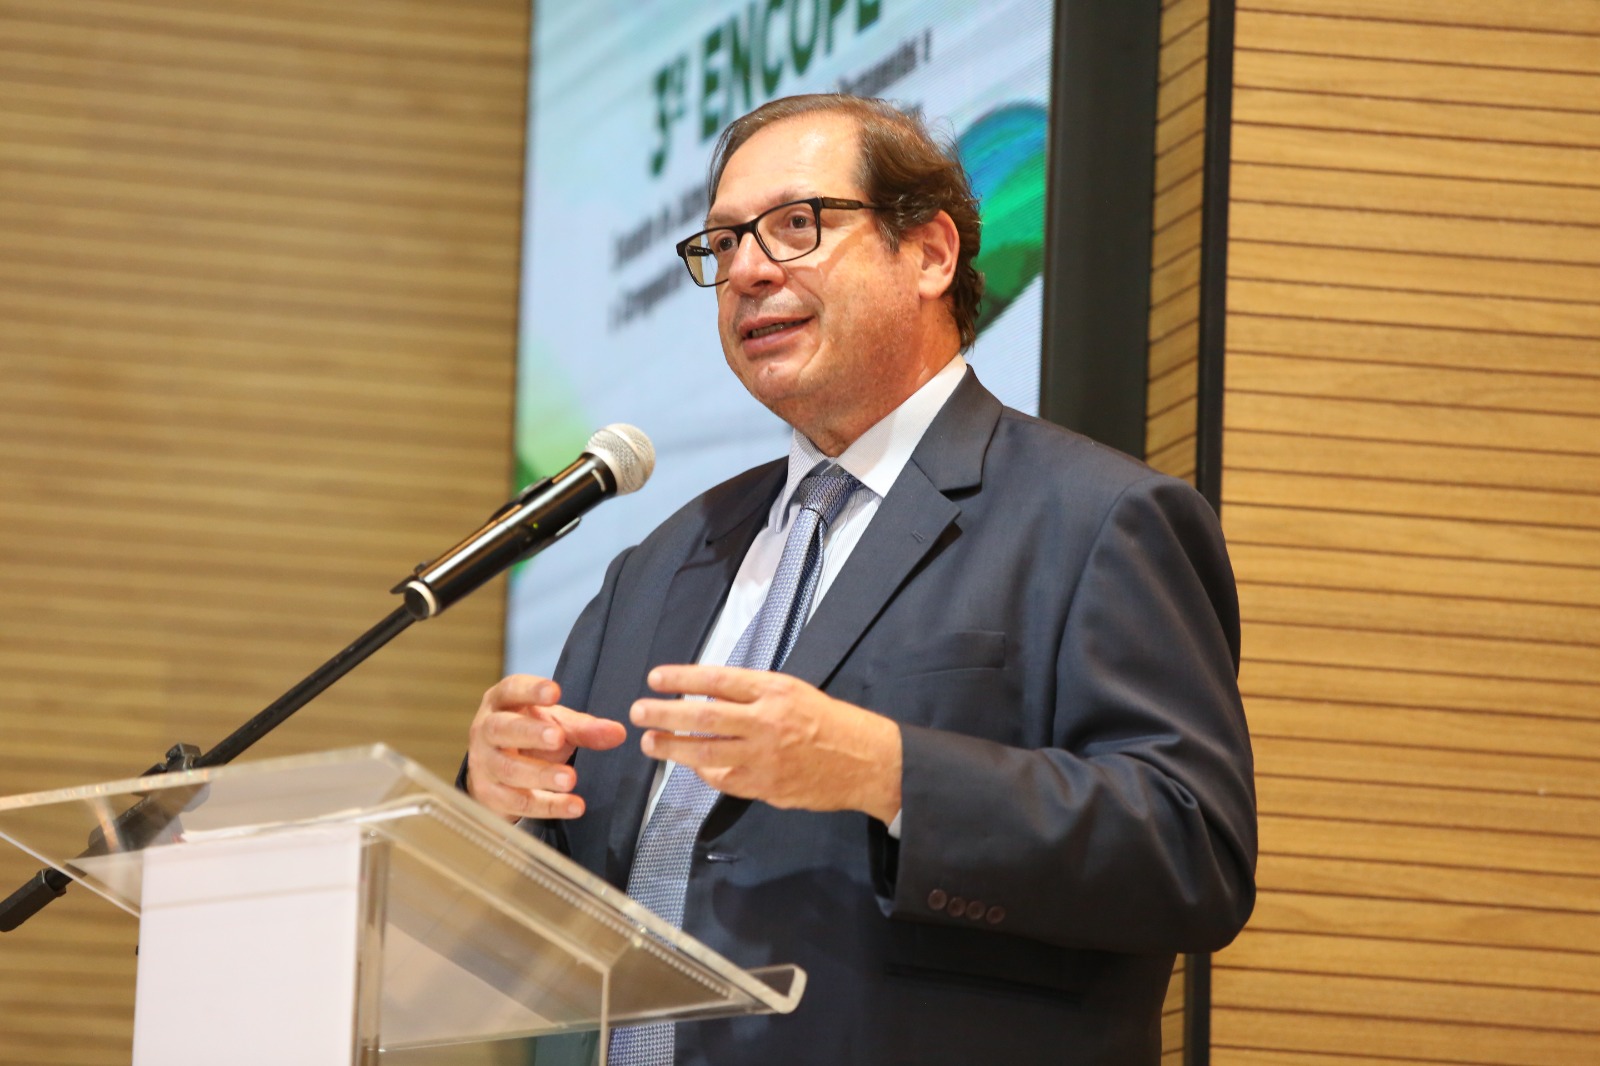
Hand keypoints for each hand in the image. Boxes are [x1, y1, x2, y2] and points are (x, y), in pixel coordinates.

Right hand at [465, 675, 626, 820]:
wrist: (497, 773)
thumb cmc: (528, 737)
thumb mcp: (555, 725)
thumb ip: (584, 728)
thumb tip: (618, 733)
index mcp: (501, 703)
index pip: (511, 689)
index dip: (530, 690)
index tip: (554, 692)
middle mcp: (486, 730)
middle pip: (502, 729)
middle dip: (531, 733)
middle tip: (557, 737)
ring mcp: (484, 764)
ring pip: (509, 769)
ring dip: (541, 775)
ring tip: (570, 778)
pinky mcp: (490, 795)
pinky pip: (518, 802)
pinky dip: (548, 806)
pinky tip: (573, 806)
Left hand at [630, 664, 902, 823]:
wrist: (864, 762)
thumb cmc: (828, 721)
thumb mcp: (794, 692)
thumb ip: (752, 694)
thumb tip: (706, 696)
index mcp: (775, 692)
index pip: (718, 681)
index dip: (683, 678)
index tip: (655, 677)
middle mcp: (767, 723)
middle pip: (703, 718)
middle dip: (665, 715)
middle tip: (638, 712)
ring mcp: (764, 759)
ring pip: (705, 754)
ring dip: (672, 748)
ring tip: (650, 742)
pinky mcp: (765, 788)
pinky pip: (724, 781)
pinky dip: (704, 772)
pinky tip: (692, 765)